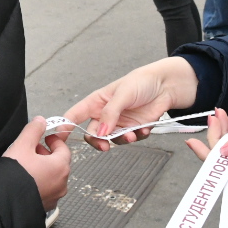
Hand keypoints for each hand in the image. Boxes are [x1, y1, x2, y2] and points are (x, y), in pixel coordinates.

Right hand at [2, 117, 70, 210]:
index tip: (46, 137)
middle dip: (47, 154)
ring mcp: (54, 197)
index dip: (54, 140)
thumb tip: (40, 121)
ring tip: (28, 164)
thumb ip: (33, 130)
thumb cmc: (15, 174)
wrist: (3, 201)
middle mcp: (61, 184)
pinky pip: (46, 190)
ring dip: (44, 169)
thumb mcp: (22, 145)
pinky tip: (26, 180)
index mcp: (60, 167)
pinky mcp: (44, 206)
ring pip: (53, 178)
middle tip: (34, 148)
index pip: (64, 149)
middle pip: (59, 164)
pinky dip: (40, 182)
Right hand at [68, 56, 197, 149]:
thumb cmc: (142, 82)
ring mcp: (120, 122)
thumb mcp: (123, 94)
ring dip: (121, 139)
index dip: (65, 126)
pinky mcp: (134, 128)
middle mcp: (105, 114)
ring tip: (132, 134)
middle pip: (92, 133)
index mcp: (97, 102)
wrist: (167, 85)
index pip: (75, 115)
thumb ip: (110, 113)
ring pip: (112, 139)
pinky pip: (131, 139)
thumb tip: (100, 132)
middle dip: (98, 141)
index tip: (60, 138)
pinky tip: (145, 128)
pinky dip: (137, 137)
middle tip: (105, 146)